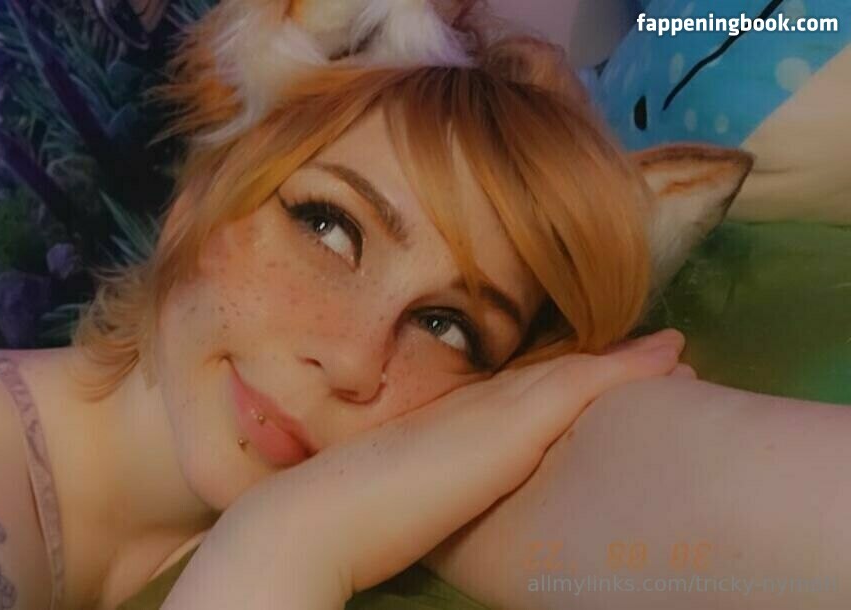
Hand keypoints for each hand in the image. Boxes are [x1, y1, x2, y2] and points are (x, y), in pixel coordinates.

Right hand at [226, 329, 686, 599]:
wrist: (316, 517)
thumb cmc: (334, 517)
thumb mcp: (383, 497)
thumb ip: (409, 486)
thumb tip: (421, 500)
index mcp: (440, 426)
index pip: (507, 397)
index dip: (552, 384)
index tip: (589, 376)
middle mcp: (468, 409)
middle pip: (544, 377)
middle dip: (598, 367)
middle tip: (654, 354)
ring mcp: (487, 414)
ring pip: (568, 375)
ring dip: (623, 362)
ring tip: (672, 353)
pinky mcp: (507, 429)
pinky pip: (579, 386)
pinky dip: (624, 368)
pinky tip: (668, 356)